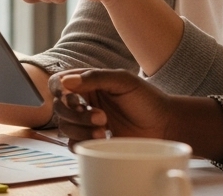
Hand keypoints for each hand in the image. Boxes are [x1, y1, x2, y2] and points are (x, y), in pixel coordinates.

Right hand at [50, 69, 173, 144]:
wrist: (164, 126)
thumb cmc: (147, 99)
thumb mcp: (123, 81)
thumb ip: (95, 77)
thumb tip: (66, 82)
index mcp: (88, 83)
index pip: (58, 84)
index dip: (60, 92)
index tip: (76, 99)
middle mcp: (84, 101)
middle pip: (59, 108)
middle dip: (76, 114)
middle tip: (102, 117)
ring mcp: (87, 123)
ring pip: (64, 127)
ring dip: (81, 129)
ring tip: (104, 129)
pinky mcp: (91, 142)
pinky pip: (72, 144)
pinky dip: (82, 142)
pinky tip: (102, 139)